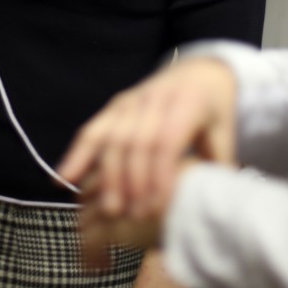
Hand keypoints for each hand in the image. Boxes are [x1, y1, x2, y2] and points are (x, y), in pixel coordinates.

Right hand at [58, 56, 237, 226]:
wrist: (200, 70)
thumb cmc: (214, 109)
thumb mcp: (224, 133)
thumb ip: (219, 165)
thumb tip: (218, 205)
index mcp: (186, 103)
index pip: (166, 141)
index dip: (158, 175)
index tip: (157, 209)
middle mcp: (154, 98)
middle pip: (135, 141)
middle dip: (130, 181)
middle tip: (130, 217)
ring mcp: (131, 99)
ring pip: (111, 136)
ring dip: (106, 174)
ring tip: (107, 210)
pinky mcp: (116, 105)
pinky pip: (93, 128)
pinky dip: (77, 154)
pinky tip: (62, 178)